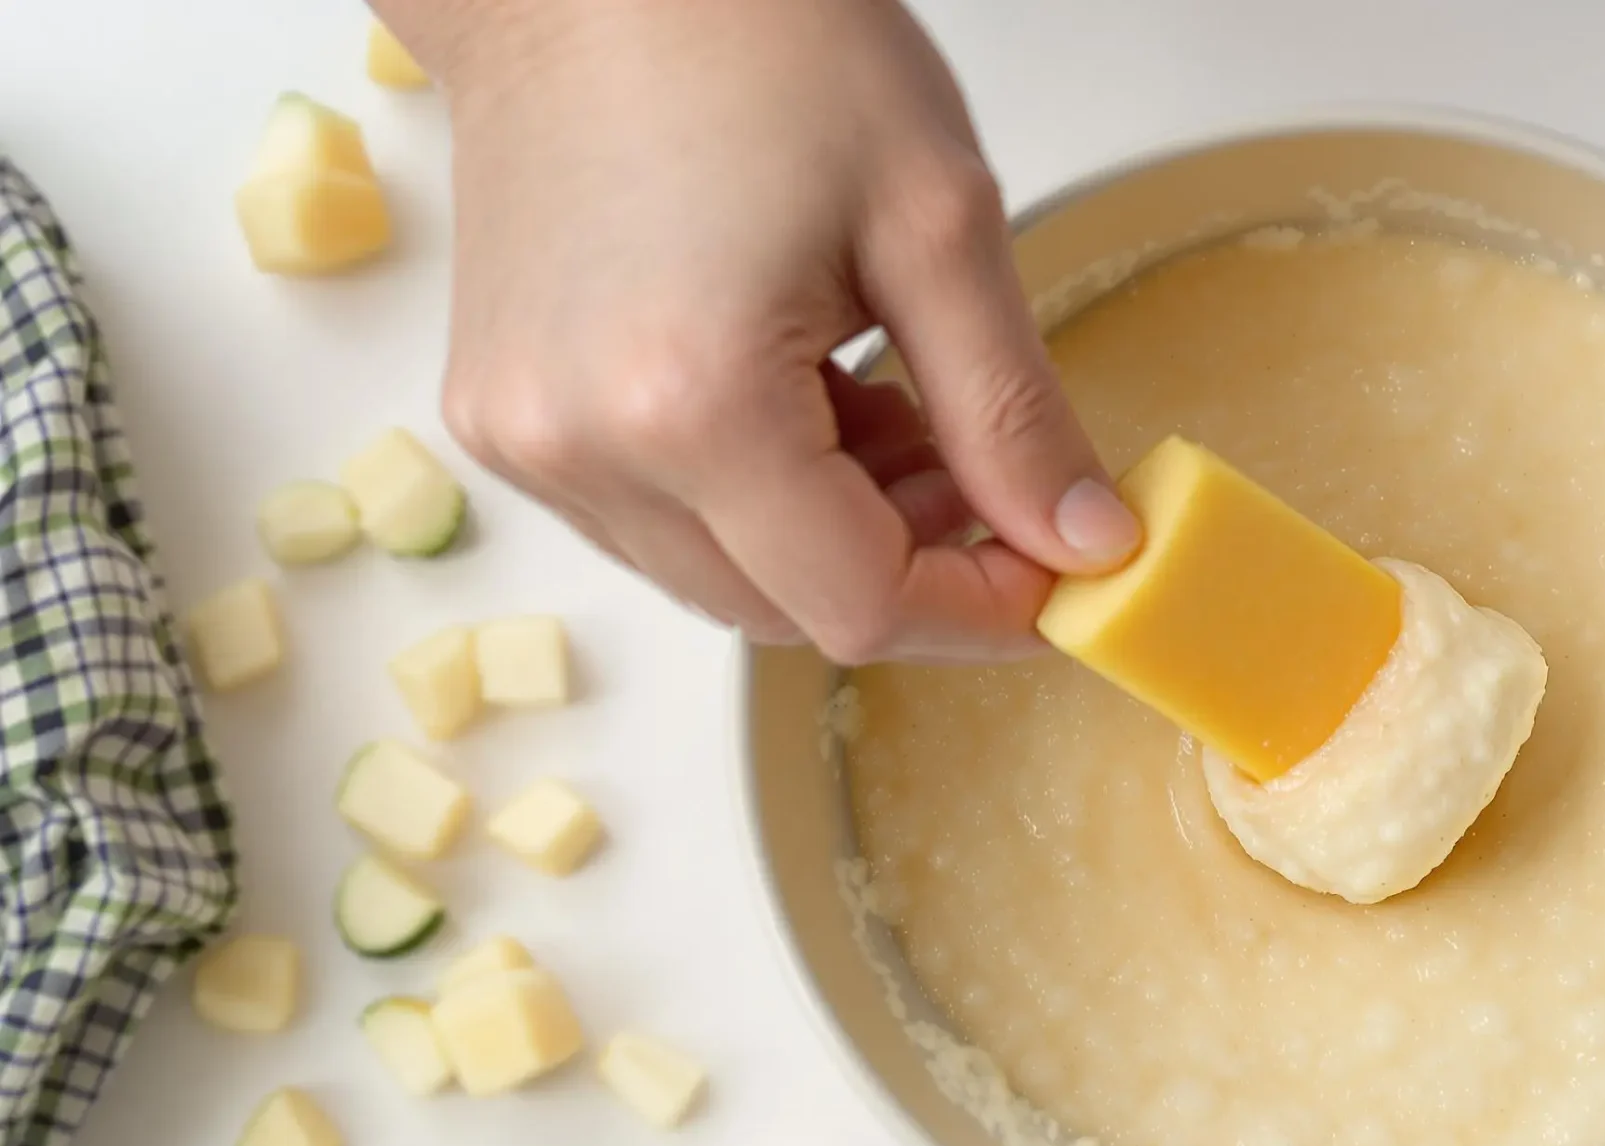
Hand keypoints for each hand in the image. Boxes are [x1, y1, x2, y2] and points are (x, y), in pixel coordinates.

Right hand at [372, 0, 1138, 662]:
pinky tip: (806, 390)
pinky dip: (754, 493)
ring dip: (834, 531)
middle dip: (913, 565)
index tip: (1056, 573)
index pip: (859, 607)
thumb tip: (1083, 542)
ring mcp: (526, 438)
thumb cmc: (751, 37)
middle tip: (989, 470)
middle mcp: (582, 446)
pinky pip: (655, 518)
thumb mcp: (938, 222)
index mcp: (689, 405)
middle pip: (786, 609)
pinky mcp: (503, 413)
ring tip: (897, 405)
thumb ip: (1012, 411)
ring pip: (722, 575)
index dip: (980, 612)